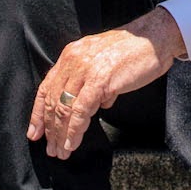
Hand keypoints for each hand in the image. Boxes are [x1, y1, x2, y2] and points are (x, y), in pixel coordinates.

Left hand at [29, 7, 186, 158]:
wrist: (155, 37)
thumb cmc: (134, 51)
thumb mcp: (103, 61)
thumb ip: (94, 81)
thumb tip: (97, 104)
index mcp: (71, 55)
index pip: (47, 87)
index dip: (38, 113)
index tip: (35, 133)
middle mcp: (73, 60)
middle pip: (53, 101)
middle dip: (50, 129)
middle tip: (51, 149)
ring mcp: (85, 70)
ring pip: (64, 108)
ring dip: (60, 134)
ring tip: (61, 152)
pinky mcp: (100, 80)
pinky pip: (80, 111)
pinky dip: (75, 130)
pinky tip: (73, 143)